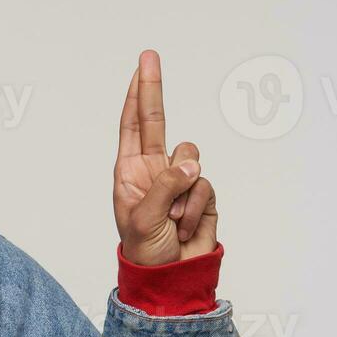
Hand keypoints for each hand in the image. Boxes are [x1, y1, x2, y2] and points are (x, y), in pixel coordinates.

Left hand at [113, 49, 218, 265]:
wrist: (172, 279)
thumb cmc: (146, 251)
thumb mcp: (143, 219)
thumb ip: (165, 187)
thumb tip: (191, 164)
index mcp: (130, 172)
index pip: (133, 126)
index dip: (138, 96)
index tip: (141, 66)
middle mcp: (155, 170)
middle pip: (159, 123)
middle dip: (154, 90)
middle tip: (150, 57)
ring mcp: (180, 181)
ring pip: (191, 159)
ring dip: (183, 193)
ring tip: (172, 220)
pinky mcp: (203, 195)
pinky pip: (206, 187)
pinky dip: (197, 209)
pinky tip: (186, 228)